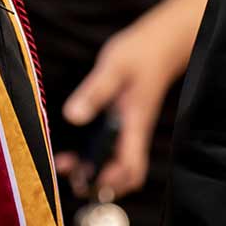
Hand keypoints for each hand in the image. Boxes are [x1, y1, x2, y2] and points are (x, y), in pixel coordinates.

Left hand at [54, 0, 215, 196]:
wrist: (160, 43)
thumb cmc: (140, 53)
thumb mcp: (113, 67)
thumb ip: (94, 92)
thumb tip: (73, 116)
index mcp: (134, 123)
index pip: (130, 166)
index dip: (112, 181)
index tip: (87, 180)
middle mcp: (134, 132)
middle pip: (123, 173)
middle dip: (98, 182)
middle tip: (68, 176)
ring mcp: (130, 129)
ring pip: (117, 163)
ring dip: (94, 170)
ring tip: (65, 165)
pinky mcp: (124, 122)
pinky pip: (112, 149)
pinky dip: (95, 155)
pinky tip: (74, 148)